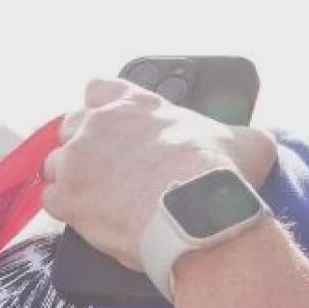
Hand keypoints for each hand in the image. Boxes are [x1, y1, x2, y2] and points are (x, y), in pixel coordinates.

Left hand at [42, 79, 276, 270]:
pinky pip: (52, 199)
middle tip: (111, 167)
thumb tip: (256, 140)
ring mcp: (78, 161)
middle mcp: (98, 124)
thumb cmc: (219, 174)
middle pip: (72, 125)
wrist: (198, 216)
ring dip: (73, 176)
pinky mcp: (68, 199)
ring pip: (57, 162)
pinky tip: (88, 219)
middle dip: (87, 144)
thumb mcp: (247, 140)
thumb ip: (240, 133)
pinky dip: (67, 209)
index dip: (105, 109)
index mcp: (134, 103)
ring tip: (99, 197)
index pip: (99, 89)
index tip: (117, 126)